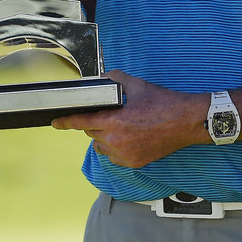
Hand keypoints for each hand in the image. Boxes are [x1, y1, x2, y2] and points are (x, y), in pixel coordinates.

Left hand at [52, 70, 209, 167]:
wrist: (185, 122)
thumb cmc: (163, 103)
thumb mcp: (137, 85)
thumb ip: (115, 79)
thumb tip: (103, 78)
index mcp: (114, 121)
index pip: (81, 122)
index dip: (66, 122)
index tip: (55, 123)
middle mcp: (116, 141)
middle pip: (92, 133)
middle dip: (95, 122)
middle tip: (110, 112)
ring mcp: (125, 155)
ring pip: (102, 145)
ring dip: (104, 136)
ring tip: (121, 124)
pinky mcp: (134, 163)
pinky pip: (114, 156)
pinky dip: (116, 146)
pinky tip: (129, 135)